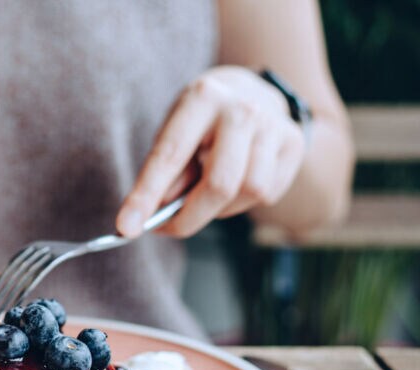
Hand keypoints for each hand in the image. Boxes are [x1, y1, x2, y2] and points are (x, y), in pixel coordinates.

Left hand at [116, 66, 306, 237]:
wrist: (250, 91)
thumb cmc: (201, 121)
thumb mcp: (174, 132)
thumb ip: (167, 172)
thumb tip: (159, 212)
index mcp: (202, 98)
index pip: (170, 156)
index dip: (146, 196)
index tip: (126, 227)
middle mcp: (242, 108)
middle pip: (219, 184)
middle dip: (190, 218)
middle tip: (169, 227)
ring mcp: (273, 125)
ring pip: (248, 192)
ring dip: (221, 208)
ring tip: (207, 193)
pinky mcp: (293, 142)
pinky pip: (267, 193)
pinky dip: (243, 201)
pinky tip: (235, 182)